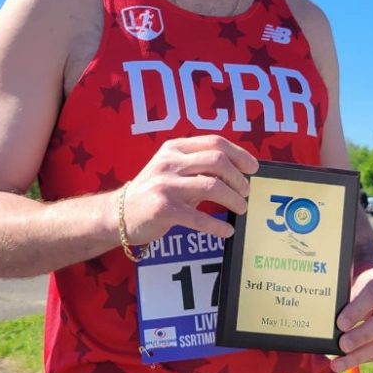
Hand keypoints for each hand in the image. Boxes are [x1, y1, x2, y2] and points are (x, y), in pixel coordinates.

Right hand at [121, 135, 258, 245]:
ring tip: (240, 208)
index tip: (253, 167)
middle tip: (245, 192)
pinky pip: (198, 218)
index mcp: (175, 148)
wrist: (118, 213)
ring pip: (212, 186)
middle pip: (217, 161)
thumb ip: (198, 166)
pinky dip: (217, 226)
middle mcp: (170, 163)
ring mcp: (166, 185)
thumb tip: (237, 172)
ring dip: (233, 199)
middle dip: (238, 178)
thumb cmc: (152, 191)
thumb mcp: (171, 169)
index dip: (239, 153)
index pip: (215, 142)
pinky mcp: (163, 210)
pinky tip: (226, 231)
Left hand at [330, 264, 372, 372]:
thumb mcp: (355, 283)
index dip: (358, 309)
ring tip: (339, 364)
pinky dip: (365, 358)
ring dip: (361, 355)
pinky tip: (348, 362)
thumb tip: (329, 323)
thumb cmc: (363, 284)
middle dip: (363, 336)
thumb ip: (346, 299)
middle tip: (343, 345)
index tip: (340, 323)